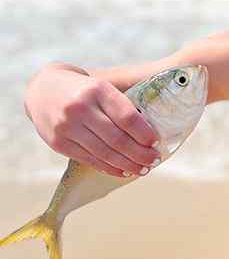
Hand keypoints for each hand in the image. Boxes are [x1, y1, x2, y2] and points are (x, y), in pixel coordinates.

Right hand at [24, 67, 160, 177]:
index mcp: (97, 90)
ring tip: (143, 169)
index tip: (156, 142)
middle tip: (154, 160)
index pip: (127, 117)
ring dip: (128, 164)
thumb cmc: (83, 90)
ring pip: (105, 153)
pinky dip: (110, 168)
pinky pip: (90, 160)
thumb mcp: (102, 87)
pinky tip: (124, 171)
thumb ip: (122, 106)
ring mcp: (67, 127)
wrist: (43, 90)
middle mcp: (80, 108)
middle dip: (140, 154)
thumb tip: (150, 135)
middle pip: (117, 139)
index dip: (145, 134)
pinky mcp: (59, 143)